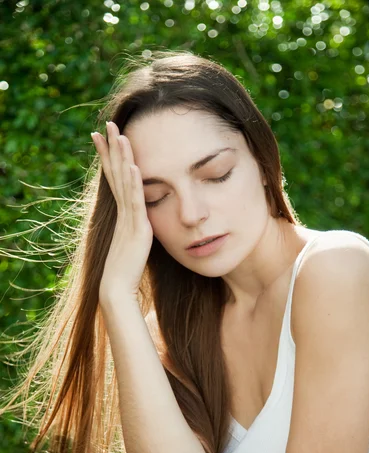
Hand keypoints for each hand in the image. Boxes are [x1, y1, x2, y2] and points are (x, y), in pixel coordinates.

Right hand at [91, 121, 153, 304]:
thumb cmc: (125, 270)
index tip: (101, 137)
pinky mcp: (137, 228)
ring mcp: (128, 218)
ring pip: (124, 182)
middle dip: (111, 147)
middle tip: (107, 123)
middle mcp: (123, 211)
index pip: (114, 178)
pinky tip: (133, 166)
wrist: (117, 288)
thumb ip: (136, 228)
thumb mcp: (132, 243)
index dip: (107, 156)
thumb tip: (142, 221)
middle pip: (116, 173)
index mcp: (122, 212)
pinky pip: (134, 202)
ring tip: (119, 133)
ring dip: (122, 157)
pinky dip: (133, 183)